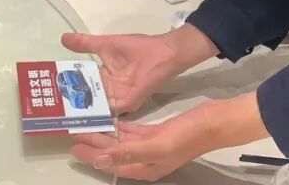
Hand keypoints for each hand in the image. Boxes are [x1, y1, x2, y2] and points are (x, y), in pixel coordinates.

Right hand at [61, 24, 218, 113]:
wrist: (163, 51)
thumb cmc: (138, 47)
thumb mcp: (106, 44)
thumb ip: (85, 44)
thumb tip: (63, 38)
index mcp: (103, 78)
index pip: (81, 86)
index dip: (67, 88)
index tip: (47, 91)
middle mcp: (109, 91)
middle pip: (86, 100)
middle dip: (70, 103)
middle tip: (48, 107)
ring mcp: (119, 98)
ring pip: (96, 107)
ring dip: (82, 110)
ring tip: (61, 114)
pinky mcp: (128, 102)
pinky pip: (111, 111)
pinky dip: (99, 113)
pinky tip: (83, 115)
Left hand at [71, 93, 268, 181]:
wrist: (213, 123)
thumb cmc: (186, 136)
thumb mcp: (156, 145)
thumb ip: (127, 151)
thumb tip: (99, 158)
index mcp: (145, 168)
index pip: (111, 165)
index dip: (93, 158)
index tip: (75, 148)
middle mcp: (146, 159)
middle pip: (114, 153)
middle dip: (95, 144)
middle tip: (76, 133)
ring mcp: (151, 146)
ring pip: (122, 141)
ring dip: (106, 134)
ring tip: (88, 125)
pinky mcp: (157, 132)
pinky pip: (133, 131)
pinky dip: (121, 127)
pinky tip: (110, 120)